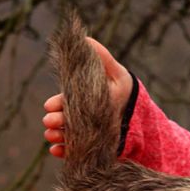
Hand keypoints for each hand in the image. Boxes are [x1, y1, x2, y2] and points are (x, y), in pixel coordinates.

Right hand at [42, 37, 132, 157]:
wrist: (140, 116)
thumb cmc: (125, 91)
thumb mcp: (116, 73)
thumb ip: (101, 58)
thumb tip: (86, 38)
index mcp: (79, 99)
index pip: (63, 101)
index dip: (55, 104)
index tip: (49, 106)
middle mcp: (77, 116)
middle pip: (60, 119)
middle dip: (53, 120)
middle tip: (50, 122)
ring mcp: (82, 132)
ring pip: (64, 135)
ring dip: (55, 136)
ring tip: (52, 137)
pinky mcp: (90, 146)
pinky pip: (73, 151)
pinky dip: (63, 151)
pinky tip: (58, 151)